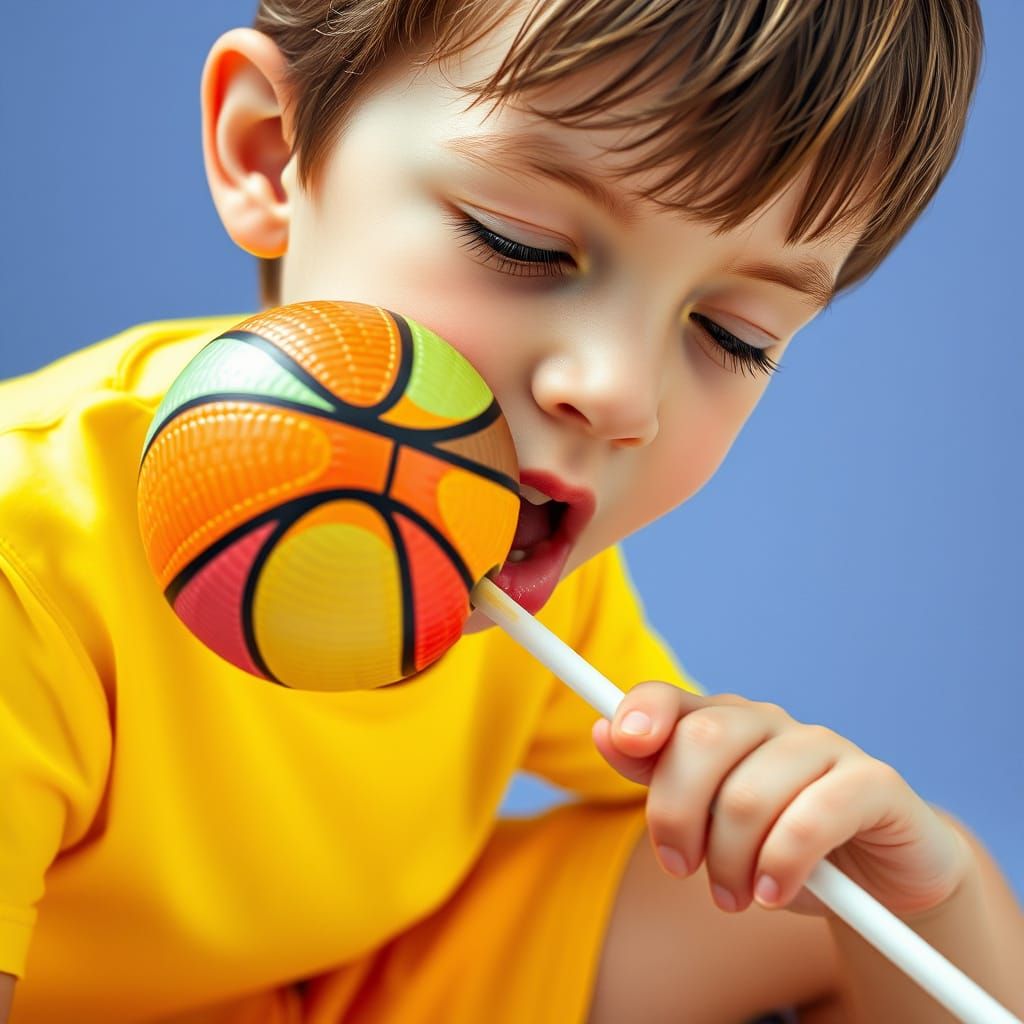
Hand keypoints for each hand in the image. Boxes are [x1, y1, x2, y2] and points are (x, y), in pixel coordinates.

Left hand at [592, 683, 969, 917]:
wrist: (879, 877)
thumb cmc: (777, 843)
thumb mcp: (708, 819)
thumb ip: (657, 775)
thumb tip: (605, 731)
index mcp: (722, 723)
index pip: (670, 697)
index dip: (642, 711)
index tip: (624, 741)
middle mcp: (770, 723)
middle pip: (701, 741)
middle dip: (676, 816)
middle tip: (680, 868)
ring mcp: (824, 746)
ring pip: (748, 793)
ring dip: (729, 861)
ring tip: (734, 896)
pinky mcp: (872, 782)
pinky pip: (813, 818)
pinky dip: (782, 865)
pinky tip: (774, 892)